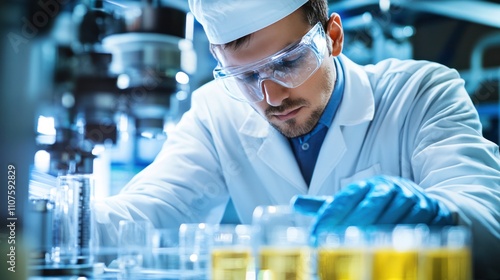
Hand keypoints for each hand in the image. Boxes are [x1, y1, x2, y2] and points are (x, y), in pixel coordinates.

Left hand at [291, 175, 453, 235]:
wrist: (422, 200)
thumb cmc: (379, 204)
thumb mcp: (353, 202)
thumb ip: (327, 205)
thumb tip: (295, 203)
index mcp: (366, 185)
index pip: (344, 199)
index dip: (329, 217)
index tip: (315, 235)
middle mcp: (387, 187)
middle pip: (367, 208)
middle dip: (350, 228)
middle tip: (334, 247)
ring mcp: (409, 197)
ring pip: (390, 218)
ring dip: (374, 236)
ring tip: (357, 251)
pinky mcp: (428, 209)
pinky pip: (413, 225)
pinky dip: (399, 238)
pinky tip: (385, 250)